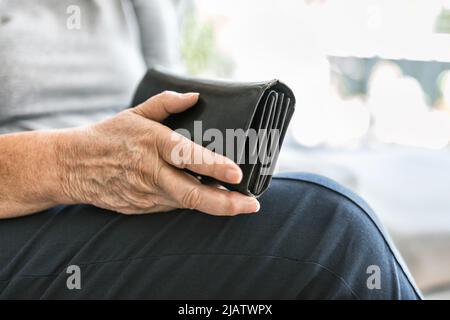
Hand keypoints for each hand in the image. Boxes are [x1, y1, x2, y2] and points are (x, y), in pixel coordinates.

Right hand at [56, 91, 259, 215]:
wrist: (73, 166)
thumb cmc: (108, 136)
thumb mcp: (135, 112)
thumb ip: (166, 103)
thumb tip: (195, 96)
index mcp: (152, 144)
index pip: (187, 156)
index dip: (214, 167)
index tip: (238, 174)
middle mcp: (151, 172)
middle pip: (192, 194)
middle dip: (226, 203)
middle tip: (251, 204)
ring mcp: (146, 194)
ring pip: (187, 204)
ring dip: (215, 205)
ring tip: (239, 202)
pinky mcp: (142, 208)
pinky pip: (173, 206)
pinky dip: (192, 203)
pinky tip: (209, 199)